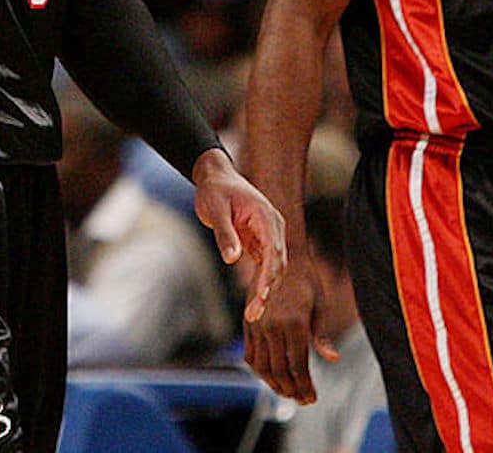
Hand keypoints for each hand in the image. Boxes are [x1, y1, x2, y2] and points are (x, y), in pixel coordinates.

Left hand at [191, 148, 286, 322]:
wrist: (215, 177)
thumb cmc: (215, 190)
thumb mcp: (216, 209)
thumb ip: (225, 234)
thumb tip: (232, 259)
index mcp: (266, 217)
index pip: (274, 251)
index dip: (269, 276)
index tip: (263, 297)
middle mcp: (273, 227)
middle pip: (278, 263)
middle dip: (268, 290)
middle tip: (253, 314)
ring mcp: (268, 235)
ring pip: (273, 267)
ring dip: (265, 290)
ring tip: (252, 314)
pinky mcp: (259, 242)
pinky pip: (264, 266)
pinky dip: (260, 284)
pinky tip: (253, 302)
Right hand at [243, 254, 337, 404]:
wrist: (282, 255)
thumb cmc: (307, 280)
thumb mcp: (320, 306)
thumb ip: (322, 335)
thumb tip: (334, 358)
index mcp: (294, 322)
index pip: (297, 366)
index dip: (304, 386)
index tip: (312, 398)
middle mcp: (272, 325)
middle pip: (279, 371)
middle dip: (291, 390)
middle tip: (302, 399)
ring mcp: (258, 324)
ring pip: (262, 366)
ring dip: (274, 384)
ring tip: (287, 392)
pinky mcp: (249, 322)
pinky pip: (250, 354)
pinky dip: (259, 369)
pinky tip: (270, 375)